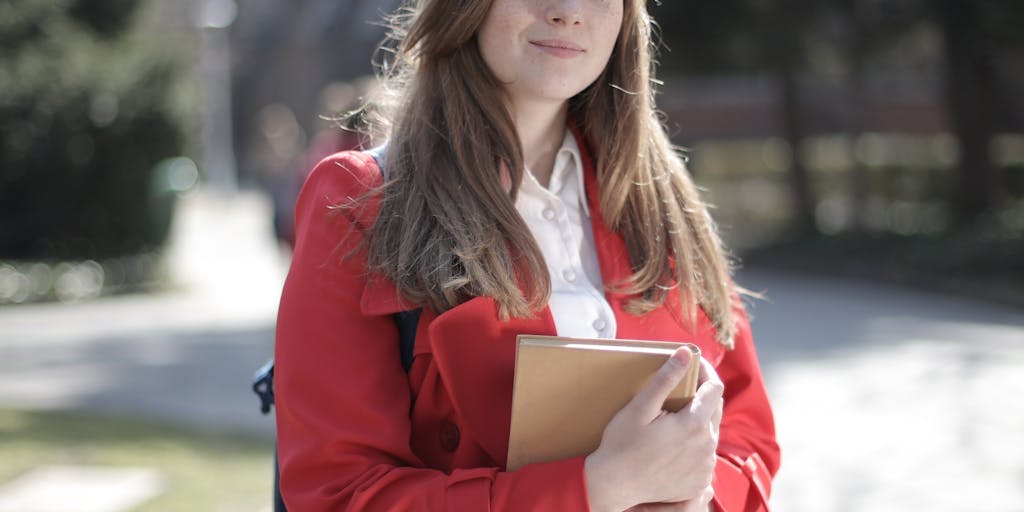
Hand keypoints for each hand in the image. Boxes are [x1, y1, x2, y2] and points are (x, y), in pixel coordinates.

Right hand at [585, 348, 723, 511]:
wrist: (613, 485)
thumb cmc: (622, 444)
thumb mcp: (640, 407)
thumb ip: (666, 379)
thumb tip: (685, 352)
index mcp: (694, 425)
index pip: (715, 388)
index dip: (705, 371)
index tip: (692, 363)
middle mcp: (707, 447)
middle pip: (715, 409)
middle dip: (702, 394)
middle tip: (679, 388)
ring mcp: (705, 467)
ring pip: (710, 432)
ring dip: (698, 420)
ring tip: (673, 417)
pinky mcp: (699, 481)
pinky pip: (705, 455)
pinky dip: (695, 444)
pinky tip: (674, 442)